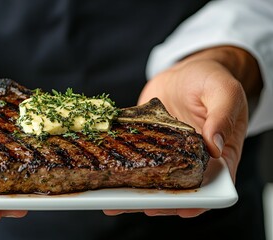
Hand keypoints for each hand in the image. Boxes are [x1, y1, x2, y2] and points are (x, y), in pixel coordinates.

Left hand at [104, 46, 260, 217]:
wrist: (184, 71)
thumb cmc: (210, 79)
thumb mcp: (223, 91)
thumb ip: (222, 116)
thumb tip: (214, 145)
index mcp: (219, 153)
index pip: (213, 185)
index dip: (198, 200)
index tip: (181, 208)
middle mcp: (192, 159)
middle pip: (179, 188)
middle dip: (161, 201)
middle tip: (142, 206)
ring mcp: (168, 153)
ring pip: (154, 179)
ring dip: (137, 192)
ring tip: (117, 202)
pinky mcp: (148, 144)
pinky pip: (136, 160)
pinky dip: (123, 169)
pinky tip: (107, 176)